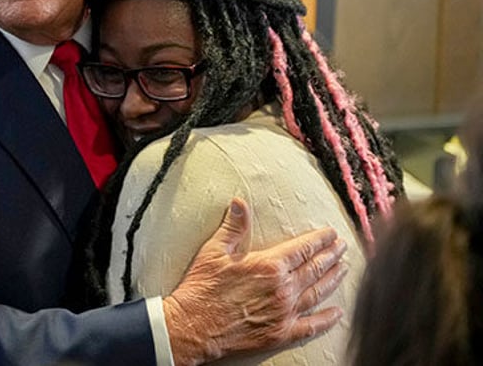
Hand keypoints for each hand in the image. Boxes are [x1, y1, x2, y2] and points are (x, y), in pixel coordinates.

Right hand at [163, 198, 346, 365]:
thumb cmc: (202, 288)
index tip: (330, 234)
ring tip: (343, 270)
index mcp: (269, 266)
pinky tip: (336, 313)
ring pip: (317, 293)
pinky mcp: (280, 334)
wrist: (193, 326)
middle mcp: (282, 289)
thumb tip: (239, 203)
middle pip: (315, 269)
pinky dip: (326, 319)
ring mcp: (284, 313)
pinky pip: (311, 326)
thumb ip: (233, 227)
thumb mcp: (215, 251)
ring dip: (333, 280)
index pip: (303, 248)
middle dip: (331, 256)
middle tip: (342, 248)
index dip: (319, 239)